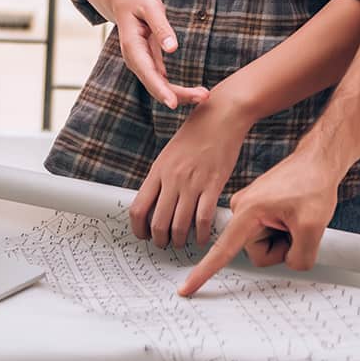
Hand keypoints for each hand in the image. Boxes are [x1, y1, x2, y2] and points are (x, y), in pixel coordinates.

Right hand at [106, 0, 207, 109]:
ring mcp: (142, 64)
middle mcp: (135, 60)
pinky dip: (177, 89)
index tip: (173, 104)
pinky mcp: (149, 63)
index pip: (147, 73)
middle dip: (178, 95)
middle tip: (204, 96)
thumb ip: (161, 27)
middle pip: (155, 85)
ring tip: (204, 95)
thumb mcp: (150, 7)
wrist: (123, 1)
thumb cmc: (137, 1)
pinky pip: (162, 82)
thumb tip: (172, 48)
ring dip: (181, 94)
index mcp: (132, 47)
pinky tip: (194, 93)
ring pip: (159, 86)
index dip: (160, 89)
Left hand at [129, 94, 251, 248]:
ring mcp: (193, 182)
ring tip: (181, 243)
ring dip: (179, 240)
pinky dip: (200, 234)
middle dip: (159, 240)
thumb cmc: (196, 133)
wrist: (221, 116)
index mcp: (158, 170)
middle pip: (158, 222)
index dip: (138, 228)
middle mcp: (172, 178)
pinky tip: (200, 238)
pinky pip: (203, 219)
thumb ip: (162, 177)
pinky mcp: (213, 184)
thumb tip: (156, 202)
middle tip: (164, 244)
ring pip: (179, 225)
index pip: (138, 208)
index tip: (143, 235)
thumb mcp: (170, 153)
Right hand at [176, 148, 341, 296]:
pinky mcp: (258, 210)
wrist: (317, 161)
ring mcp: (249, 210)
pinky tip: (293, 216)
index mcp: (248, 211)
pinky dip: (284, 233)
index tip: (185, 289)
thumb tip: (291, 264)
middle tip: (298, 227)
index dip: (204, 272)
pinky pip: (267, 235)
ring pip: (264, 246)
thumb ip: (300, 257)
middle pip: (258, 253)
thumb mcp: (313, 226)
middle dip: (281, 249)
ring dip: (284, 240)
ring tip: (296, 218)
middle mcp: (242, 210)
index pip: (223, 250)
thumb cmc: (313, 184)